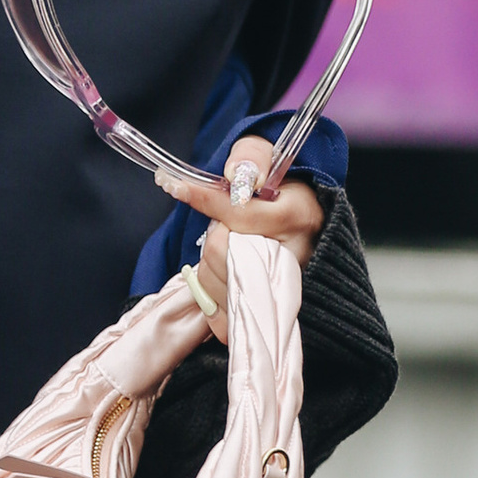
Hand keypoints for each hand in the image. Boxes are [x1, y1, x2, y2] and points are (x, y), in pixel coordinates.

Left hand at [182, 171, 325, 342]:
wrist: (301, 231)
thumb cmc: (281, 193)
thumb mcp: (270, 158)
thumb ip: (251, 156)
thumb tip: (234, 174)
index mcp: (299, 216)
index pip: (238, 212)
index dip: (204, 199)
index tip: (176, 186)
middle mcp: (294, 259)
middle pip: (221, 250)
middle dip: (214, 234)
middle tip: (226, 226)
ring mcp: (280, 294)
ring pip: (215, 281)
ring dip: (210, 263)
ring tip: (232, 250)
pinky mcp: (263, 320)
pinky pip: (217, 315)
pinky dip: (210, 294)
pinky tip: (224, 276)